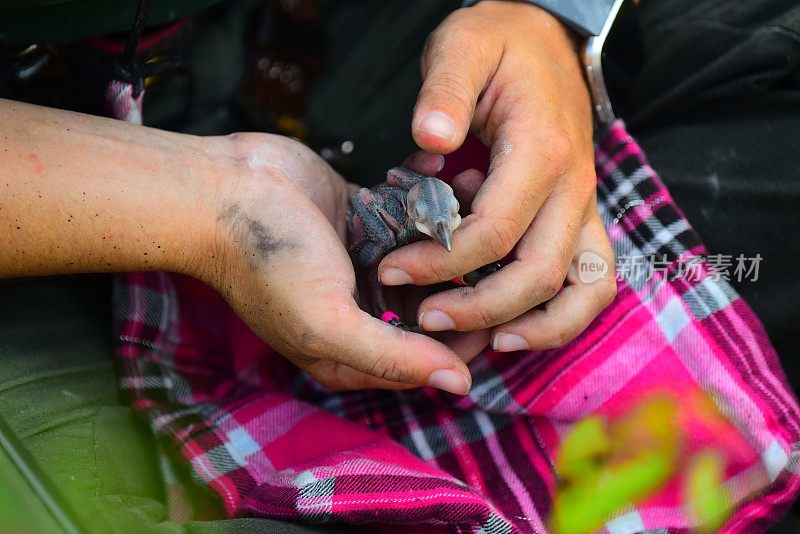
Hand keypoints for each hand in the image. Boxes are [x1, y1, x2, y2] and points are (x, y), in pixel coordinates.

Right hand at [204, 133, 471, 393]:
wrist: (223, 190)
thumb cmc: (269, 263)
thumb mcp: (327, 324)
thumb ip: (395, 356)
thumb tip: (463, 385)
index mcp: (355, 350)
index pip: (432, 356)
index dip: (472, 333)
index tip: (502, 297)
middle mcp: (365, 310)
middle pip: (437, 306)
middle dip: (468, 274)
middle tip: (495, 237)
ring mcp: (366, 262)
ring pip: (429, 257)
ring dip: (453, 228)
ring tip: (474, 192)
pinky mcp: (364, 219)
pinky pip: (407, 213)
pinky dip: (424, 195)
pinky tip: (439, 172)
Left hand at [379, 1, 615, 350]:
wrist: (546, 42)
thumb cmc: (500, 45)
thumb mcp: (463, 47)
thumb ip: (444, 89)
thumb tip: (430, 139)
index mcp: (541, 150)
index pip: (494, 231)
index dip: (439, 261)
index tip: (391, 267)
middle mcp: (574, 187)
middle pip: (537, 274)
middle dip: (476, 308)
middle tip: (421, 319)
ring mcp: (585, 207)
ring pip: (583, 289)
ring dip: (534, 327)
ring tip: (481, 343)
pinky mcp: (582, 218)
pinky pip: (590, 281)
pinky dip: (562, 316)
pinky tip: (514, 329)